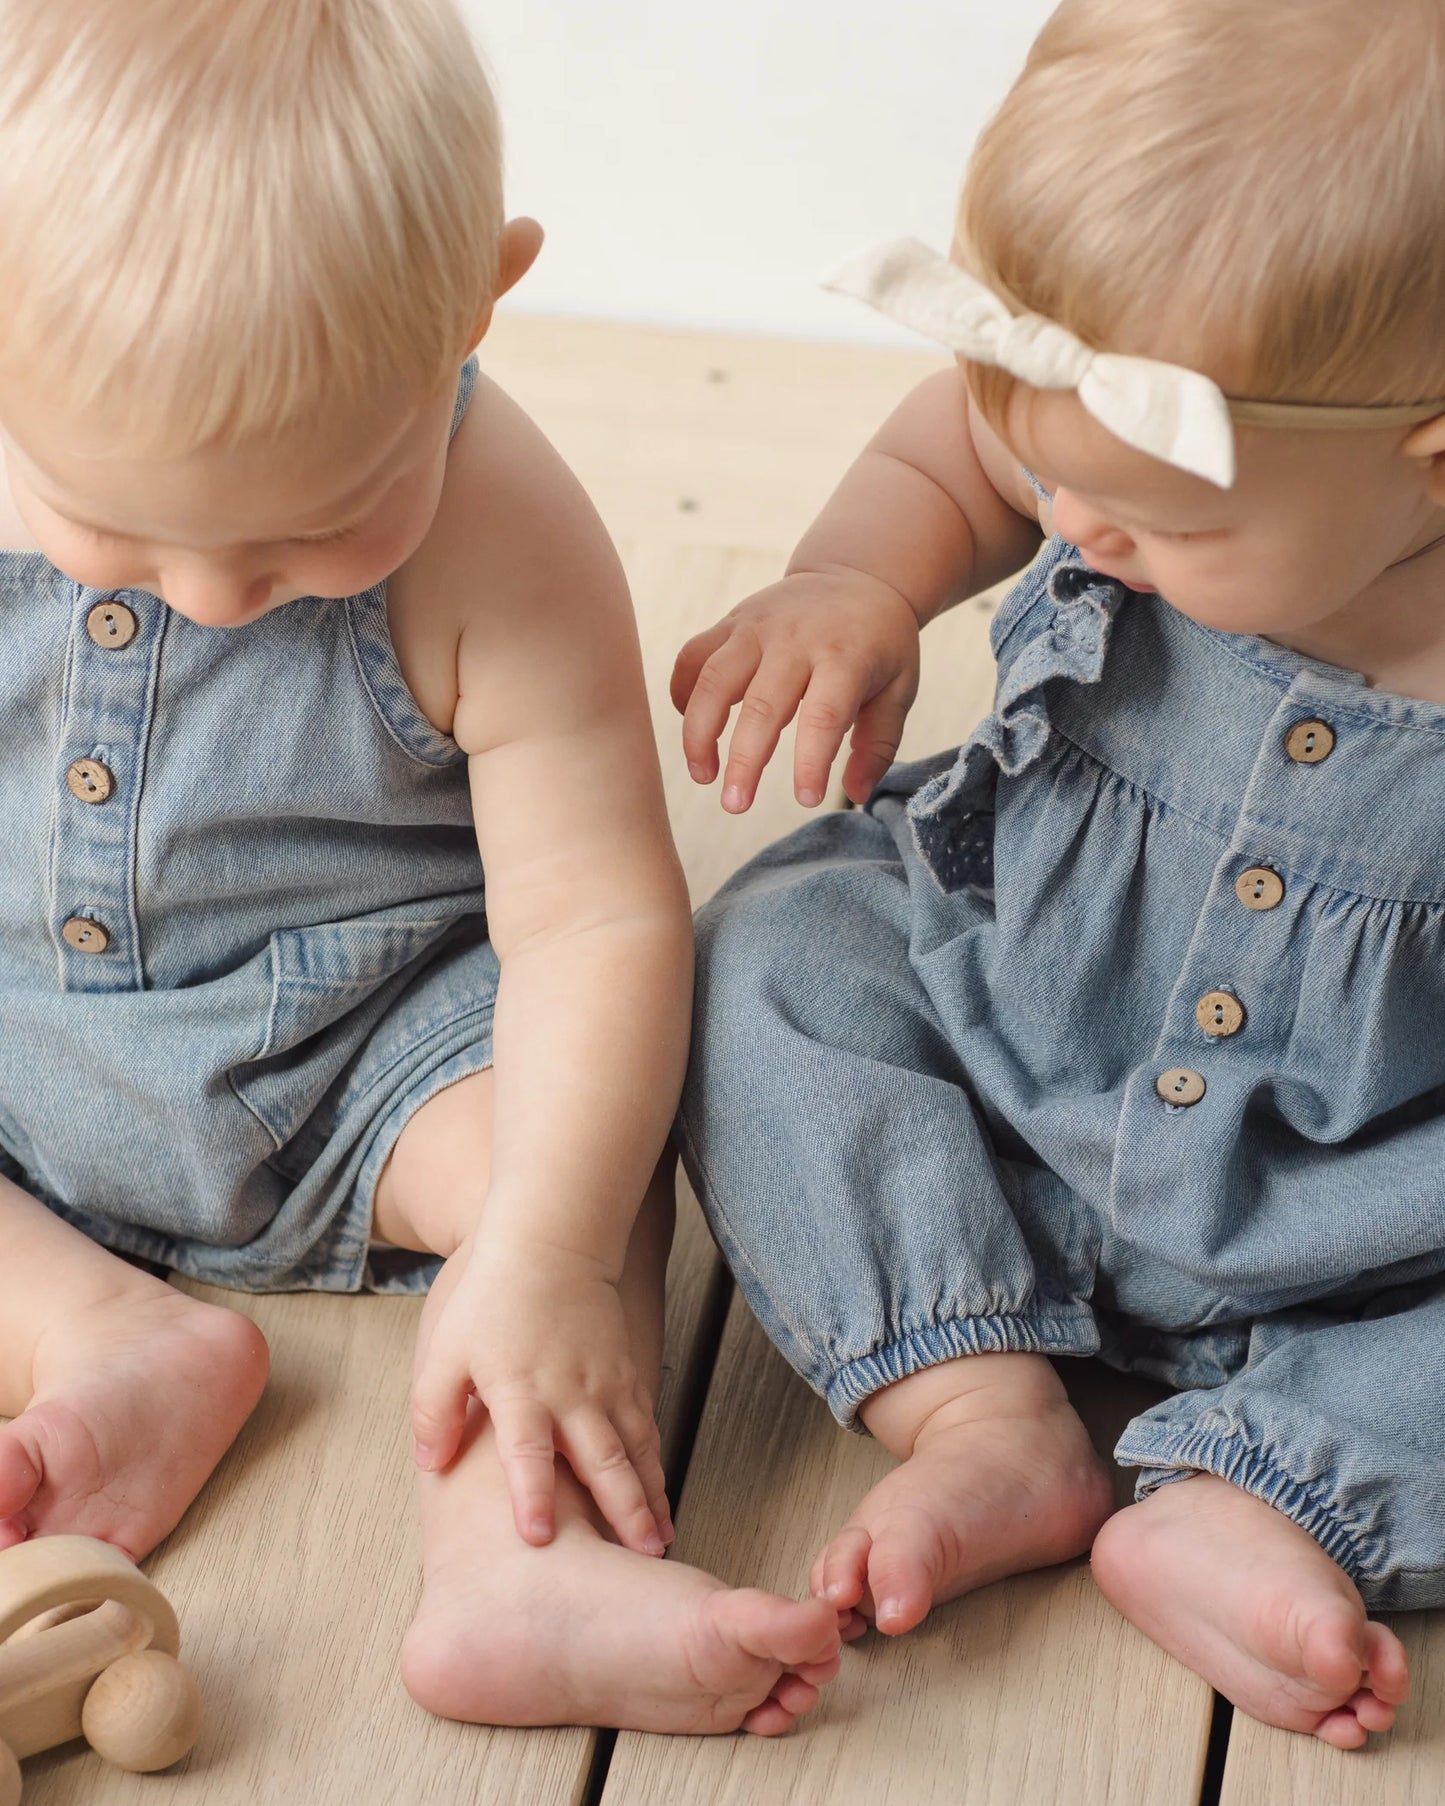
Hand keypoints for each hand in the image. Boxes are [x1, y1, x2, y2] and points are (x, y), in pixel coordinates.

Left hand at [410, 1235, 671, 1554]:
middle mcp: (570, 1394)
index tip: (539, 1539)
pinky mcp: (626, 1371)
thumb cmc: (493, 1297)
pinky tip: (658, 1489)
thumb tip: (429, 1466)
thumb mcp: (446, 1351)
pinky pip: (645, 1424)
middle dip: (624, 1512)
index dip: (531, 1498)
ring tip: (661, 1540)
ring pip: (634, 1449)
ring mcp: (606, 1383)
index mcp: (520, 1392)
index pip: (526, 1455)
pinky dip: (653, 1460)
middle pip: (602, 1462)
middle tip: (642, 1557)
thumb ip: (433, 1411)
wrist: (553, 1241)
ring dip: (649, 1496)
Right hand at [671, 568, 920, 812]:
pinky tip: (691, 728)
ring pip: (714, 679)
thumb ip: (879, 745)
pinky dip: (682, 693)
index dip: (811, 761)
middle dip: (745, 761)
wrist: (856, 575)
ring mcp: (757, 626)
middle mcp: (796, 638)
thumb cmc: (879, 644)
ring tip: (702, 776)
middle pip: (762, 704)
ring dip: (699, 732)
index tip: (805, 800)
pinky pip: (693, 657)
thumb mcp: (900, 689)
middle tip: (736, 806)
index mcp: (846, 655)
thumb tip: (855, 795)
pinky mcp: (731, 622)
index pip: (824, 715)